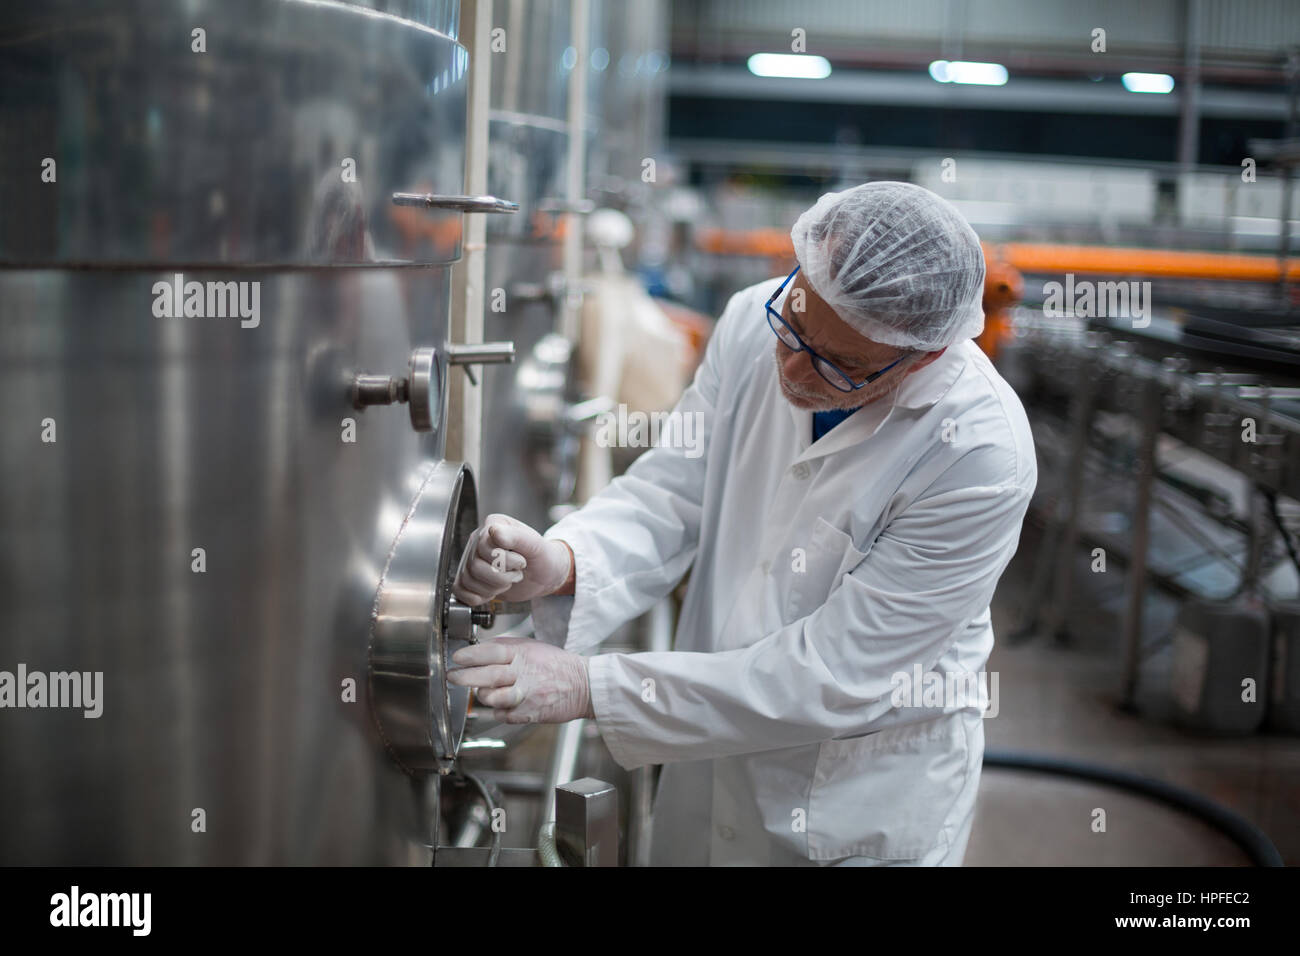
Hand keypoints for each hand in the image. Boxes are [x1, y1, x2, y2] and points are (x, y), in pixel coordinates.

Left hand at [447, 637, 593, 723]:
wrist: (584, 685)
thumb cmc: (555, 665)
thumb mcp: (532, 647)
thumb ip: (506, 647)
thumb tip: (478, 650)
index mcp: (524, 653)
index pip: (493, 651)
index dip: (472, 655)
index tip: (457, 658)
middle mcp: (525, 673)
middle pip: (490, 675)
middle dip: (466, 677)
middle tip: (453, 677)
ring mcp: (528, 694)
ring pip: (494, 698)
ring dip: (484, 696)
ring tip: (484, 691)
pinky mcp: (530, 713)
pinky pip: (504, 715)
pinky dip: (499, 711)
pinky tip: (505, 703)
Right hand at [451, 514, 571, 604]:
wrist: (546, 575)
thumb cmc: (543, 557)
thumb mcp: (536, 546)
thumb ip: (517, 537)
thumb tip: (495, 531)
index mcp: (494, 526)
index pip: (484, 547)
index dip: (504, 561)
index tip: (521, 561)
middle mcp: (480, 541)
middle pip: (474, 566)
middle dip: (500, 577)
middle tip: (516, 574)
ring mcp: (473, 558)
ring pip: (467, 580)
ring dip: (492, 588)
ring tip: (507, 581)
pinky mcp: (472, 577)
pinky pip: (460, 590)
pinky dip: (478, 597)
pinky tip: (493, 591)